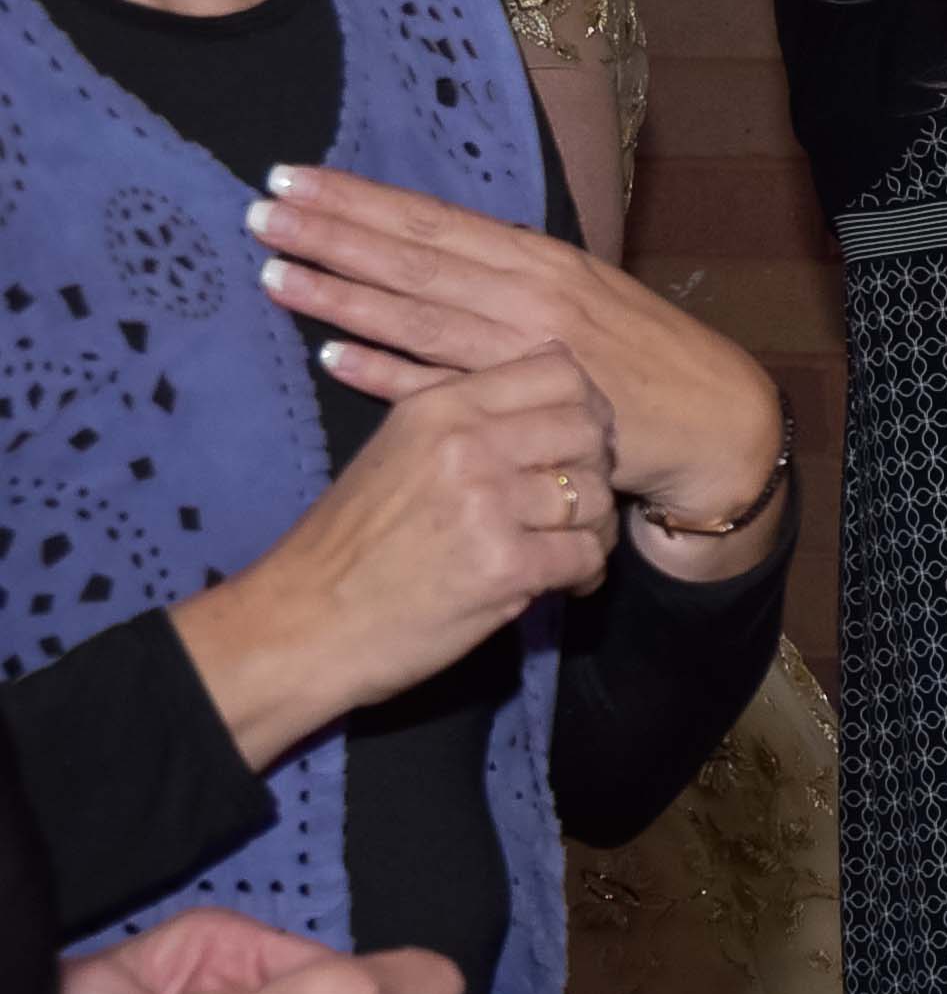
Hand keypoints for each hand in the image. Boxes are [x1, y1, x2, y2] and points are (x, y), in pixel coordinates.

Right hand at [165, 350, 625, 764]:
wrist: (302, 622)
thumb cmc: (352, 543)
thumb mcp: (398, 453)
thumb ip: (470, 423)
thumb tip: (558, 385)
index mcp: (439, 405)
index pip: (559, 371)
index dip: (585, 409)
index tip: (574, 445)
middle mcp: (467, 442)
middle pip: (589, 430)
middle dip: (595, 470)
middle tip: (574, 506)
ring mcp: (488, 502)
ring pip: (596, 495)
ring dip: (593, 529)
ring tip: (565, 550)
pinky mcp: (505, 564)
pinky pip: (588, 556)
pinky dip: (585, 576)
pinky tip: (560, 585)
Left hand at [249, 165, 785, 551]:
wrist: (718, 423)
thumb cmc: (644, 354)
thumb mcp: (588, 291)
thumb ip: (512, 272)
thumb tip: (434, 246)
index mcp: (543, 260)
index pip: (434, 221)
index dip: (360, 200)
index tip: (292, 178)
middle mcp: (533, 298)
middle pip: (414, 261)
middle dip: (333, 235)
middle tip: (259, 214)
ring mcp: (530, 355)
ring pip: (420, 318)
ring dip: (342, 297)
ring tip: (272, 274)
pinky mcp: (531, 414)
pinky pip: (446, 390)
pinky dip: (389, 374)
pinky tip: (333, 358)